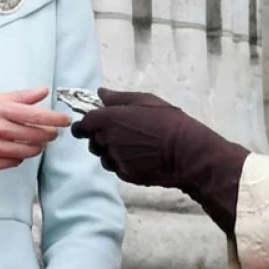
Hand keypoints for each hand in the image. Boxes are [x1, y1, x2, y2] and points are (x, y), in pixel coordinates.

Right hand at [0, 87, 71, 171]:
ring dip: (37, 147)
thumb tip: (42, 91)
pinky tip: (16, 150)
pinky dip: (20, 156)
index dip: (55, 119)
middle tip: (52, 134)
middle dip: (49, 135)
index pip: (37, 115)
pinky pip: (15, 161)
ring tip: (36, 142)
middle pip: (37, 135)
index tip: (65, 120)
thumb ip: (19, 97)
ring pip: (29, 150)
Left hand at [70, 88, 249, 233]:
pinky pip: (118, 168)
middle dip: (101, 137)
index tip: (91, 124)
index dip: (85, 125)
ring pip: (105, 157)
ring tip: (135, 145)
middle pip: (93, 141)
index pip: (82, 125)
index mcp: (108, 120)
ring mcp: (116, 160)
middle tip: (122, 132)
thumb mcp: (144, 100)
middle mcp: (108, 141)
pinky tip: (142, 156)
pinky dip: (124, 163)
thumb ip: (118, 98)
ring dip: (112, 152)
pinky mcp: (126, 175)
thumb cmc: (168, 121)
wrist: (185, 151)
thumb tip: (100, 93)